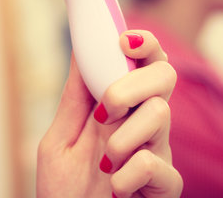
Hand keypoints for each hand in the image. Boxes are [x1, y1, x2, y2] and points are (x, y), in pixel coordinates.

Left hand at [36, 30, 182, 197]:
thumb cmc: (63, 190)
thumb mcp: (59, 139)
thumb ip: (74, 98)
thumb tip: (78, 50)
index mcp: (118, 110)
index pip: (142, 65)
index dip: (143, 45)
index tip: (123, 39)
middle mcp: (142, 126)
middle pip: (163, 77)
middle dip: (132, 84)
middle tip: (105, 109)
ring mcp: (156, 154)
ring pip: (161, 113)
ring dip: (122, 136)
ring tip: (104, 162)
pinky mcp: (164, 185)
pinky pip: (156, 162)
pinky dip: (126, 175)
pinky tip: (115, 187)